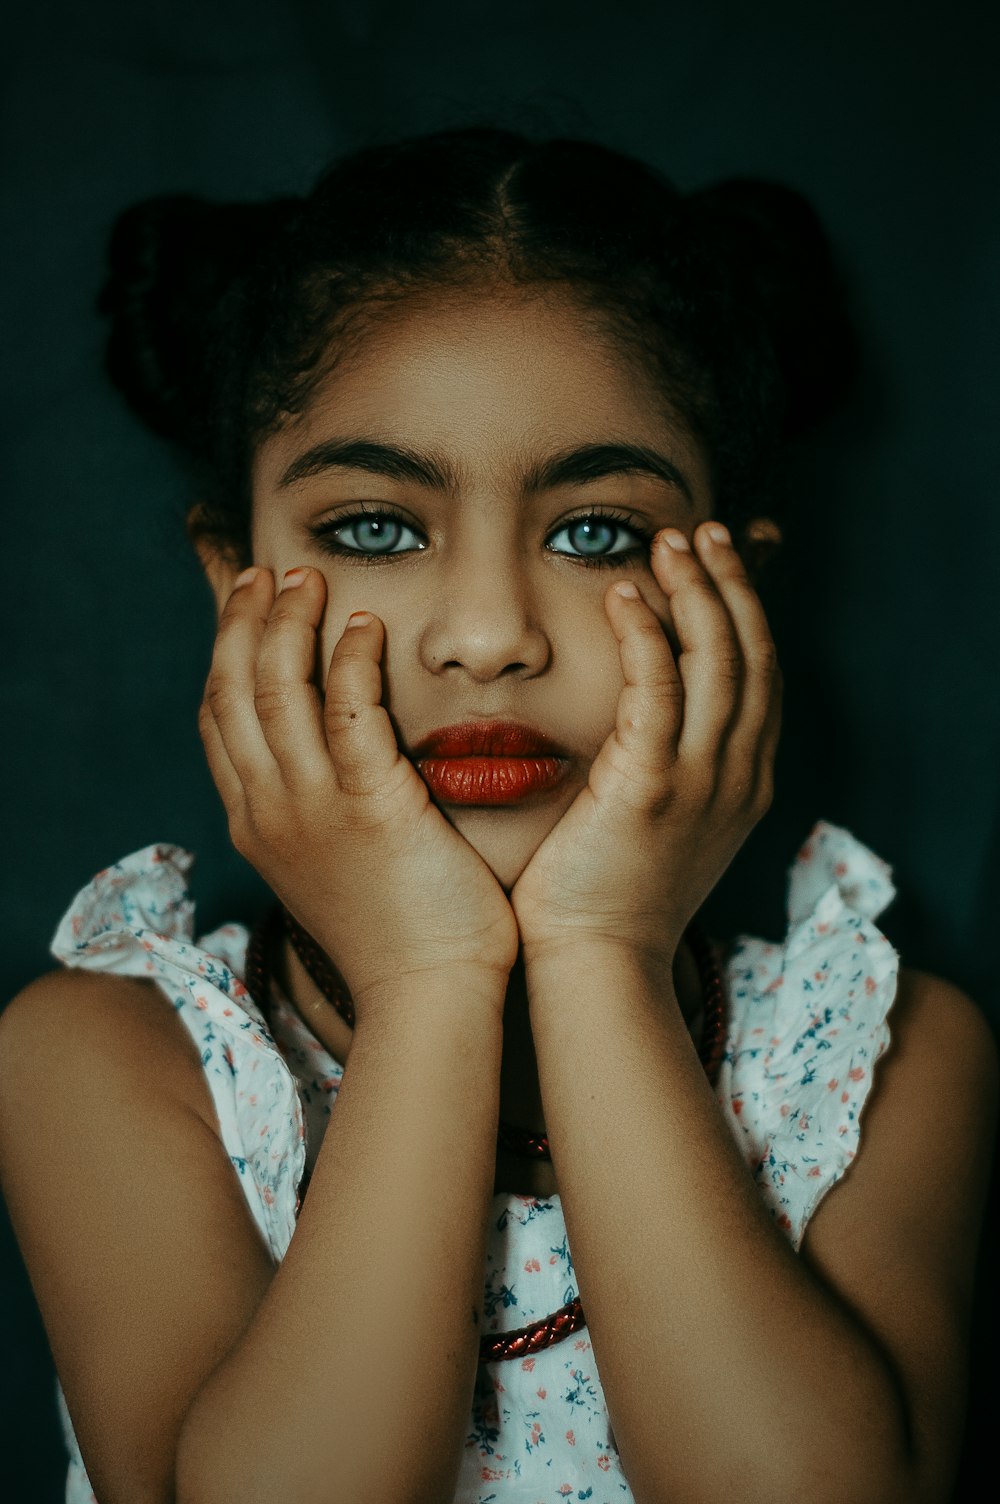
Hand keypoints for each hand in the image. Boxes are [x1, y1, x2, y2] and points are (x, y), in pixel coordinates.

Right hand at [199, 567, 518, 1016]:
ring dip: (289, 622)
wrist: (426, 994)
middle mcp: (268, 810)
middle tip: (266, 575)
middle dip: (242, 622)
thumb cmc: (398, 931)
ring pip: (276, 689)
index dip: (225, 655)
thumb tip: (330, 764)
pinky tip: (366, 623)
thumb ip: (318, 810)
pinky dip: (349, 657)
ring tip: (309, 579)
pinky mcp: (370, 805)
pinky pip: (348, 709)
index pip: (219, 722)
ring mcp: (312, 808)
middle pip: (231, 692)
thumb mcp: (332, 865)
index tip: (245, 609)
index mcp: (256, 823)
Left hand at [510, 521, 780, 968]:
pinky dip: (648, 634)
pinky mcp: (651, 786)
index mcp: (744, 782)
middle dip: (732, 584)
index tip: (719, 564)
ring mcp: (701, 781)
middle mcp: (738, 775)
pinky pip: (658, 688)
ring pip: (718, 660)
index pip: (762, 677)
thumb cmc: (609, 896)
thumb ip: (669, 766)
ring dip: (696, 591)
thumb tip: (646, 719)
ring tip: (669, 543)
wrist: (598, 964)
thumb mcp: (663, 826)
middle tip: (703, 534)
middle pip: (753, 655)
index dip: (747, 613)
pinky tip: (624, 596)